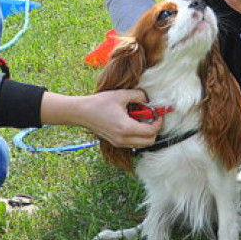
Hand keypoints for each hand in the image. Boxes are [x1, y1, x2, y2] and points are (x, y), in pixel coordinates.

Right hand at [40, 89, 162, 147]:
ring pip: (142, 144)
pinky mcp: (116, 143)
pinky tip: (133, 122)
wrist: (82, 113)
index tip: (158, 113)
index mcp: (126, 128)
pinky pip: (134, 143)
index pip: (151, 131)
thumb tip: (149, 101)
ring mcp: (119, 143)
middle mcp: (123, 139)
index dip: (158, 122)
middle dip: (154, 129)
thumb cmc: (100, 102)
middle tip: (152, 117)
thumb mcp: (121, 95)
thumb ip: (139, 96)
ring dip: (147, 133)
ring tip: (142, 119)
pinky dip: (138, 135)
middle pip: (149, 142)